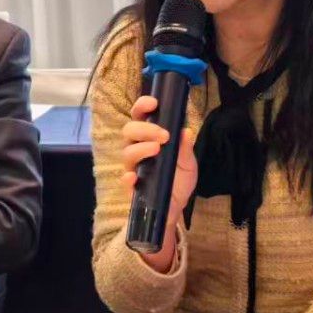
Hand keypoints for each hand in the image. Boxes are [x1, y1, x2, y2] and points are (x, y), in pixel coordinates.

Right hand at [120, 93, 196, 272]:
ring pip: (126, 152)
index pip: (140, 117)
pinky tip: (134, 177)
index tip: (153, 103)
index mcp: (150, 138)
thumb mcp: (189, 164)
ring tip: (157, 149)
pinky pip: (124, 180)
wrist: (175, 209)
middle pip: (129, 131)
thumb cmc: (179, 181)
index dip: (143, 106)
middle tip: (164, 135)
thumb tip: (186, 131)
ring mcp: (133, 168)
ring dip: (141, 148)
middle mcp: (138, 150)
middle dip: (144, 128)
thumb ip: (186, 149)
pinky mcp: (131, 188)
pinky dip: (128, 177)